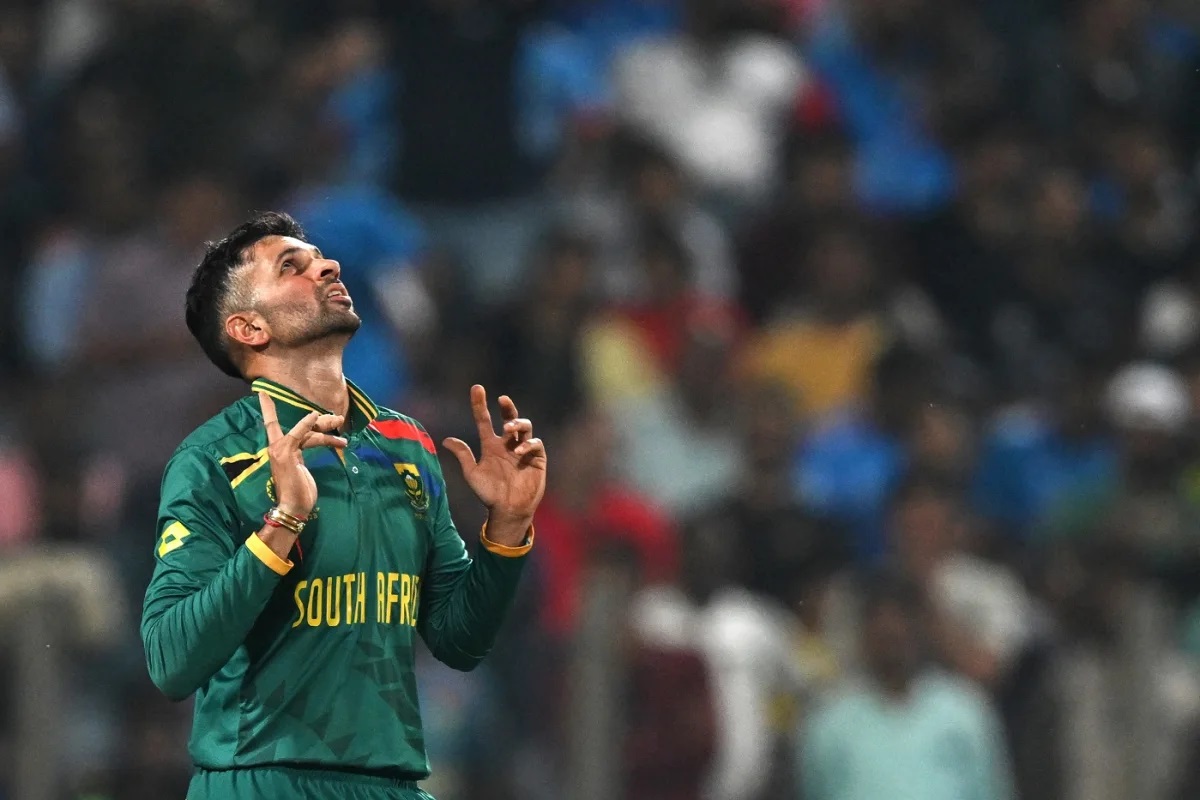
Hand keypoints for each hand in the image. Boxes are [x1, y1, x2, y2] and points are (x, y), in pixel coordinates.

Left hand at [258, 392, 346, 517]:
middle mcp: (284, 445)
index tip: (262, 392)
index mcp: (277, 444)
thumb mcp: (289, 456)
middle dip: (317, 420)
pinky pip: (314, 444)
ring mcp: (294, 452)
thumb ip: (298, 435)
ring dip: (326, 433)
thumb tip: (311, 416)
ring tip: (342, 428)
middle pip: (301, 427)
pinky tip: (339, 442)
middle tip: (336, 417)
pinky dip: (327, 442)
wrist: (295, 505)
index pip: (272, 421)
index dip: (268, 407)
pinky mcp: (303, 459)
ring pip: (311, 435)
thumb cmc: (289, 482)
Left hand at [442, 386, 546, 538]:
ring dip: (517, 423)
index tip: (476, 388)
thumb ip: (463, 455)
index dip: (480, 404)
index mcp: (491, 445)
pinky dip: (528, 444)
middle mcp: (508, 444)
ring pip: (525, 427)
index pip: (484, 420)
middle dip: (507, 407)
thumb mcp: (472, 473)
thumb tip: (445, 440)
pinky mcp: (537, 459)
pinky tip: (519, 451)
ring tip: (508, 429)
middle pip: (510, 418)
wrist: (507, 511)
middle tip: (502, 400)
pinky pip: (536, 444)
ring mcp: (523, 450)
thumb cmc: (489, 494)